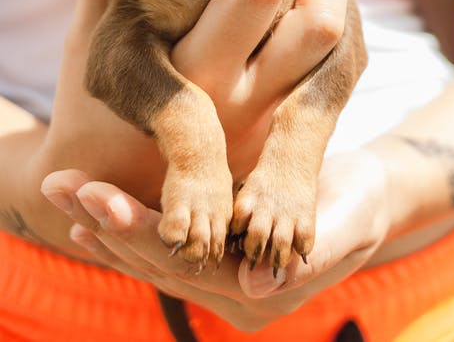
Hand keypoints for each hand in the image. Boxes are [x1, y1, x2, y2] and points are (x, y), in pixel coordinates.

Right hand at [35, 0, 348, 255]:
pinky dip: (330, 19)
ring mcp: (268, 122)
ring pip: (336, 49)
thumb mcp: (87, 43)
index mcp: (191, 72)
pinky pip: (328, 70)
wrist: (110, 191)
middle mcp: (242, 102)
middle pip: (318, 23)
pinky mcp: (280, 132)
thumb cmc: (88, 112)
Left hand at [41, 148, 389, 329]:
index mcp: (262, 294)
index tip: (98, 200)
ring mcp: (221, 276)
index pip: (190, 267)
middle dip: (108, 223)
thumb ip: (312, 256)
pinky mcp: (215, 253)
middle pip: (160, 262)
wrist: (365, 194)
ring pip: (153, 255)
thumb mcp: (350, 222)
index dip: (142, 233)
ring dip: (104, 222)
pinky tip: (91, 214)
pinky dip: (126, 228)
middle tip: (62, 185)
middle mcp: (233, 294)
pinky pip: (164, 246)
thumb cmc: (362, 202)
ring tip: (63, 191)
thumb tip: (254, 291)